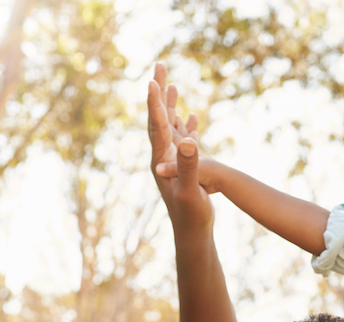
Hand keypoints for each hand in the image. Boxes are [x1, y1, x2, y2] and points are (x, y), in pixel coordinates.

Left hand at [148, 64, 213, 233]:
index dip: (154, 102)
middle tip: (158, 65)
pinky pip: (183, 139)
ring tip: (170, 84)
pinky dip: (185, 124)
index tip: (151, 79)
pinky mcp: (183, 168)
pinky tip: (191, 115)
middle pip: (158, 119)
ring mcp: (172, 162)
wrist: (192, 234)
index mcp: (161, 161)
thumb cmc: (191, 215)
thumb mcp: (190, 190)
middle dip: (158, 92)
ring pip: (169, 126)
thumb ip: (188, 166)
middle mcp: (162, 158)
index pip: (156, 125)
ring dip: (169, 104)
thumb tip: (189, 142)